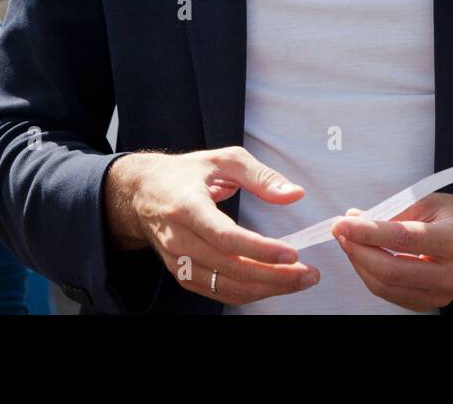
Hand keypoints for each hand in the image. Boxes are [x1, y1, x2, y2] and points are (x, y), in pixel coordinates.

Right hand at [104, 146, 319, 305]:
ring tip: (299, 281)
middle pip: (230, 267)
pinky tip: (274, 284)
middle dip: (274, 276)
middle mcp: (179, 239)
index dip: (259, 249)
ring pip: (226, 286)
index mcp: (187, 207)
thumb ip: (261, 176)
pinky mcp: (182, 274)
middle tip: (309, 274)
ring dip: (266, 289)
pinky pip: (219, 292)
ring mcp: (178, 261)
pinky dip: (249, 293)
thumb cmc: (187, 173)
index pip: (225, 236)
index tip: (292, 254)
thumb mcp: (224, 159)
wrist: (143, 192)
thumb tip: (295, 194)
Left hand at [329, 193, 452, 311]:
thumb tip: (353, 220)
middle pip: (391, 270)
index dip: (368, 232)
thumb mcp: (429, 202)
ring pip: (386, 286)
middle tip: (340, 231)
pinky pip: (390, 294)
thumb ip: (392, 213)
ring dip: (359, 263)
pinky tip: (365, 256)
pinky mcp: (430, 304)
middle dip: (358, 250)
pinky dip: (371, 275)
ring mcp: (442, 294)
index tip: (342, 223)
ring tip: (349, 241)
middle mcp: (451, 273)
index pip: (404, 238)